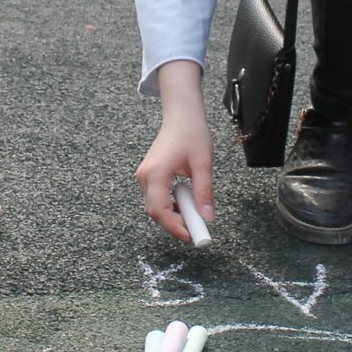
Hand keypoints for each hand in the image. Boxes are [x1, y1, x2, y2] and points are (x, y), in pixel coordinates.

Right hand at [136, 68, 214, 241]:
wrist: (181, 115)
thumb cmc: (191, 133)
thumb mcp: (203, 164)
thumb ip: (204, 192)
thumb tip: (207, 218)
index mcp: (156, 173)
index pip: (159, 210)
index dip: (174, 227)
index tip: (191, 236)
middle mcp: (145, 176)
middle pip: (154, 212)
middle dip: (174, 224)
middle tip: (196, 228)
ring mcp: (144, 176)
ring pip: (155, 206)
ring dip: (173, 214)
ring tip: (194, 212)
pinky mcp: (148, 175)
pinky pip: (156, 197)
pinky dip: (170, 205)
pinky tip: (185, 201)